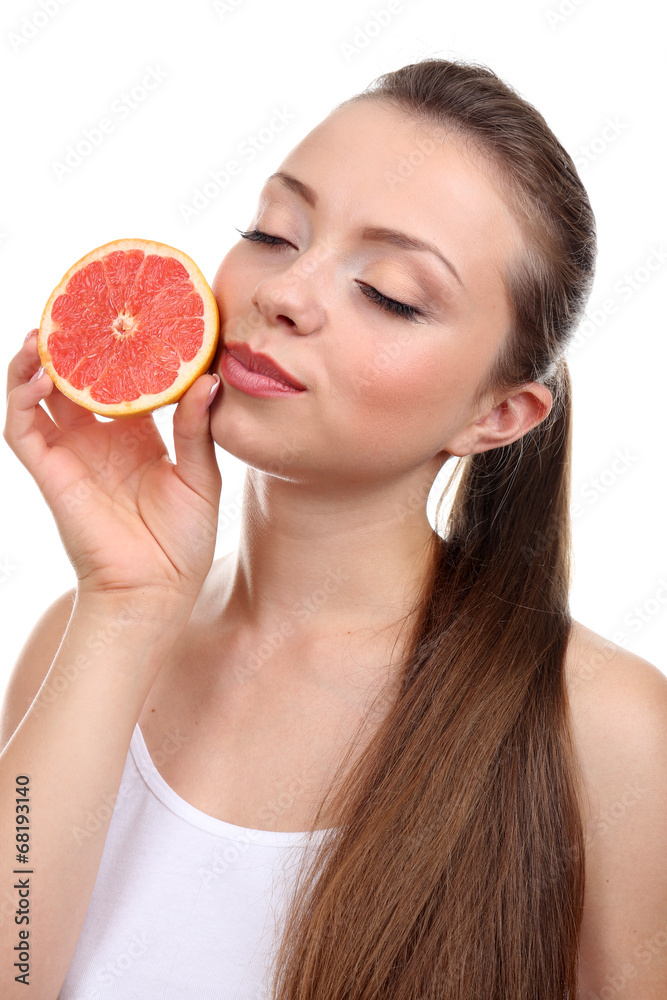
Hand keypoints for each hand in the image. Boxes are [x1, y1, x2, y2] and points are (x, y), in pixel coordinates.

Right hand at [4, 331, 221, 604]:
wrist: (156, 590)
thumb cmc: (183, 540)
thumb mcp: (200, 475)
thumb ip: (196, 427)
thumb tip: (210, 377)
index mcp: (134, 435)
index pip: (119, 379)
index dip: (118, 348)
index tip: (129, 312)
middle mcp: (97, 437)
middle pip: (74, 378)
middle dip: (71, 343)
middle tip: (78, 305)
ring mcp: (70, 452)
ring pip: (38, 394)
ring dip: (35, 360)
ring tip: (43, 329)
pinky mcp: (50, 471)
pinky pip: (23, 426)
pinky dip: (22, 396)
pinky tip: (39, 371)